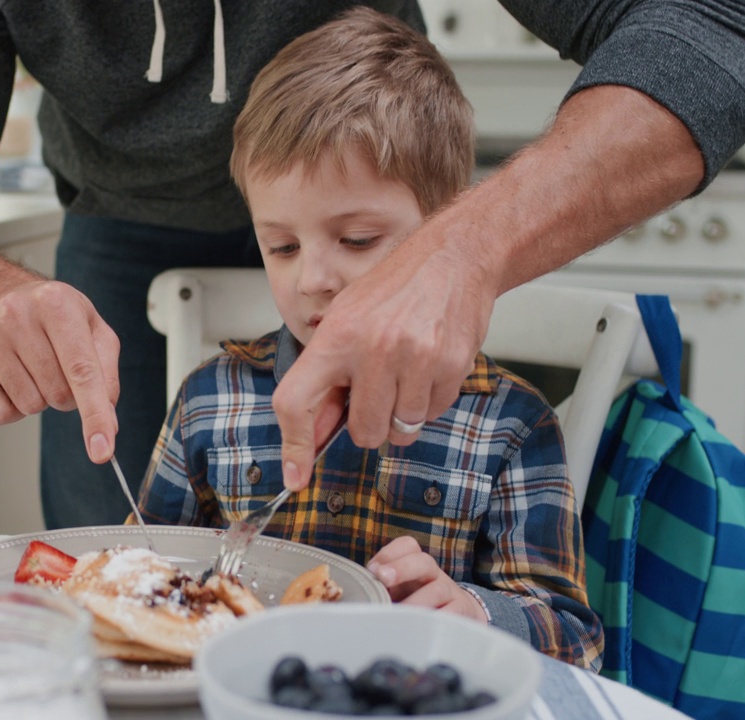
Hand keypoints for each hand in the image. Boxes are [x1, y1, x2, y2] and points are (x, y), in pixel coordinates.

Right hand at [0, 278, 121, 462]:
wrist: (2, 296)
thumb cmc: (55, 317)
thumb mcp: (93, 330)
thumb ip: (107, 374)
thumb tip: (108, 423)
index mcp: (57, 303)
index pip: (82, 371)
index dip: (95, 414)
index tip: (102, 451)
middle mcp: (18, 315)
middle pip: (58, 394)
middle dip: (68, 396)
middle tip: (59, 368)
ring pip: (30, 406)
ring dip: (41, 399)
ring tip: (34, 368)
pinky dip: (13, 409)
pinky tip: (14, 380)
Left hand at [273, 231, 491, 489]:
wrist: (451, 258)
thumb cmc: (392, 289)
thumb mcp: (344, 321)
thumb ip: (326, 379)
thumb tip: (310, 434)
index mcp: (336, 336)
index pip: (296, 402)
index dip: (293, 446)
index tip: (295, 477)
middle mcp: (373, 348)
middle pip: (362, 432)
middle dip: (369, 424)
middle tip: (376, 393)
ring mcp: (415, 358)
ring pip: (401, 430)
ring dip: (401, 415)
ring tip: (404, 374)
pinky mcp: (450, 366)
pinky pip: (433, 414)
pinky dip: (428, 402)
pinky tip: (427, 368)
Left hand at [367, 536, 486, 622]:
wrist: (458, 615)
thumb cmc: (418, 601)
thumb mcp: (401, 590)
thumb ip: (382, 587)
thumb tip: (357, 596)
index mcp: (415, 564)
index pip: (407, 545)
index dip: (388, 554)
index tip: (372, 570)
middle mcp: (433, 574)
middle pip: (422, 561)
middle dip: (401, 568)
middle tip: (382, 578)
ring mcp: (449, 591)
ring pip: (437, 589)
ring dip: (415, 601)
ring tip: (398, 613)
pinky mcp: (461, 612)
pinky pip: (451, 613)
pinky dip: (435, 619)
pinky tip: (420, 628)